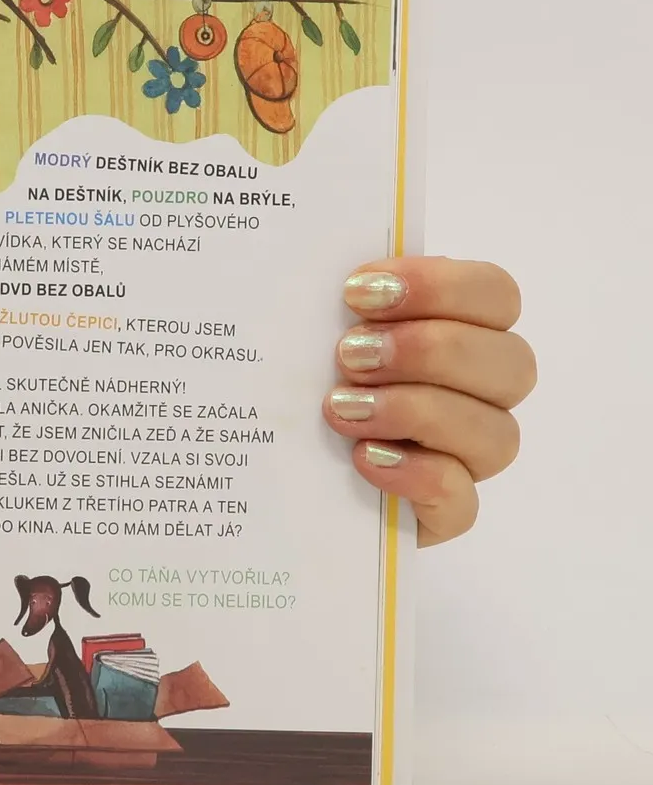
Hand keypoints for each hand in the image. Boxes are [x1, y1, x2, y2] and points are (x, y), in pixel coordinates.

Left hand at [321, 258, 532, 544]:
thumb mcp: (305, 335)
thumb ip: (328, 301)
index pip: (496, 295)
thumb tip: (321, 269)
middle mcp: (480, 394)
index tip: (356, 292)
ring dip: (416, 410)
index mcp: (460, 331)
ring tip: (340, 408)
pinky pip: (463, 501)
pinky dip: (417, 475)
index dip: (440, 286)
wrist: (272, 477)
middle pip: (511, 363)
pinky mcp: (443, 514)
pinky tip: (363, 458)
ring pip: (497, 433)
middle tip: (348, 354)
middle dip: (430, 350)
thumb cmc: (297, 385)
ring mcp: (468, 458)